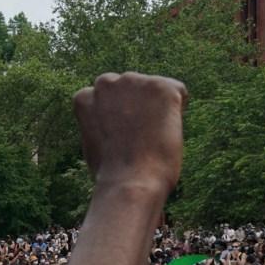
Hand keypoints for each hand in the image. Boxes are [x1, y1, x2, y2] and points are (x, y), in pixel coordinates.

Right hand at [73, 72, 186, 190]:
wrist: (129, 182)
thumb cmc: (112, 174)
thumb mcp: (95, 144)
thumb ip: (103, 124)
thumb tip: (119, 122)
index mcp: (85, 96)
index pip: (110, 98)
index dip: (119, 119)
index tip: (122, 138)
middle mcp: (106, 83)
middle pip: (131, 88)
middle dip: (137, 106)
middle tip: (139, 137)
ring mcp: (133, 82)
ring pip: (154, 89)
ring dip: (156, 108)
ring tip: (151, 137)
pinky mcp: (160, 86)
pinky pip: (178, 92)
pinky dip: (178, 111)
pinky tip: (166, 131)